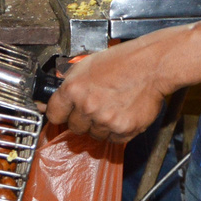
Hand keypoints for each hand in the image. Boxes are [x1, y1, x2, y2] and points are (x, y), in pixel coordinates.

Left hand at [43, 39, 170, 143]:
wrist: (151, 66)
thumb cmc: (121, 62)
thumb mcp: (86, 65)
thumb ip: (68, 84)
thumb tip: (50, 100)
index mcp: (73, 89)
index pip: (54, 114)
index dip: (60, 114)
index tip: (64, 114)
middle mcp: (87, 107)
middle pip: (74, 127)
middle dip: (82, 120)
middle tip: (96, 106)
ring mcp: (105, 120)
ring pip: (94, 135)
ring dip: (101, 126)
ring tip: (112, 107)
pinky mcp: (123, 130)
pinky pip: (113, 139)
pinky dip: (117, 130)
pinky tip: (122, 113)